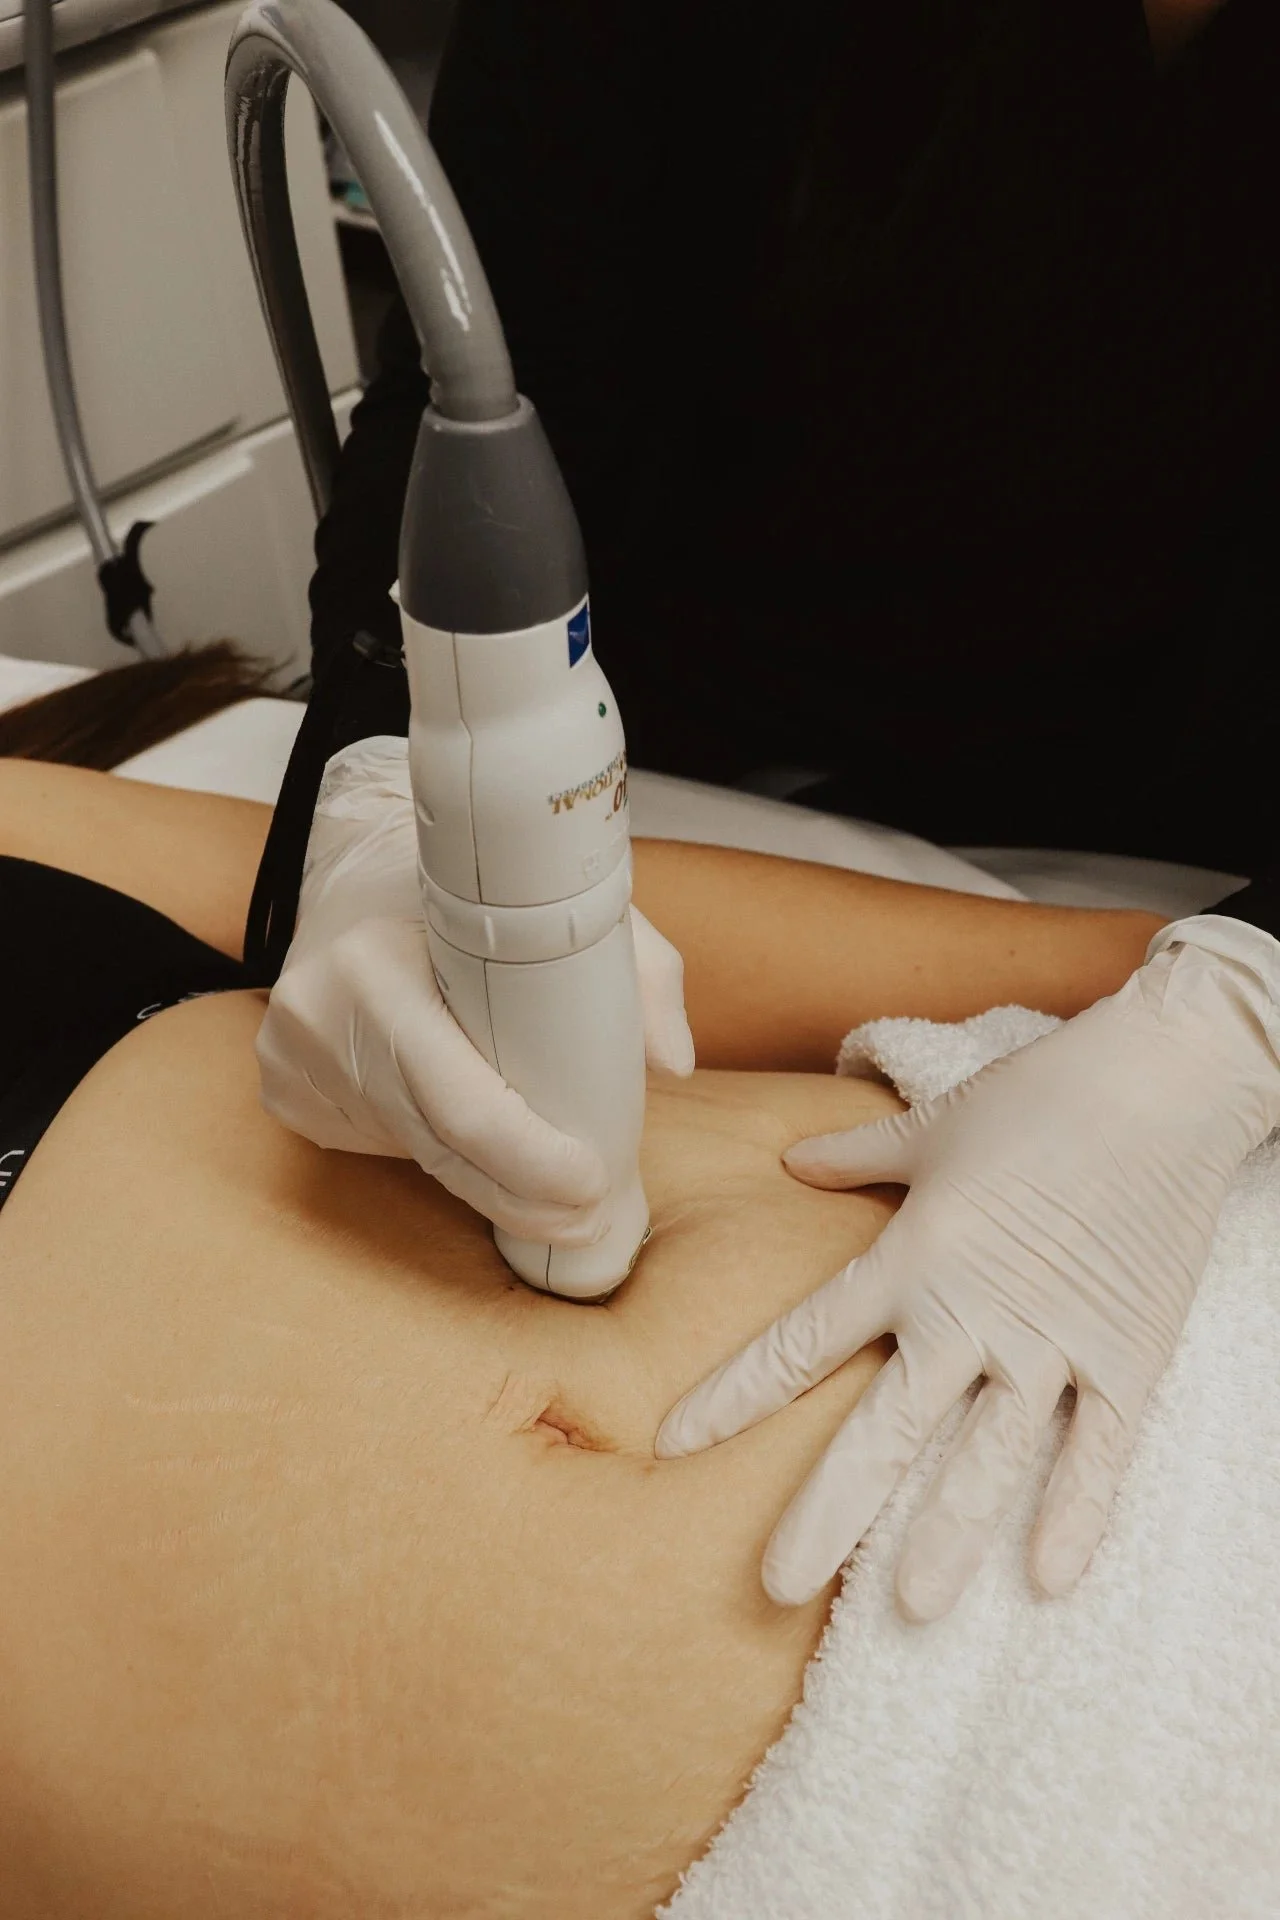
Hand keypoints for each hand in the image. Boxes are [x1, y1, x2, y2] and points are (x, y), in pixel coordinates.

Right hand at [256, 736, 693, 1241]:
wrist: (351, 861)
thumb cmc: (467, 881)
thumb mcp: (562, 895)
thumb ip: (634, 967)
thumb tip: (672, 1060)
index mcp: (375, 962)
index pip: (462, 1102)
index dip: (533, 1160)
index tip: (595, 1183)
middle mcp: (319, 1017)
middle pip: (440, 1146)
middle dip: (525, 1194)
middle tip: (596, 1217)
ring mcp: (293, 1061)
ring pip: (413, 1151)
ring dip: (489, 1187)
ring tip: (562, 1209)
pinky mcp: (288, 1090)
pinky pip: (380, 1141)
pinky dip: (441, 1158)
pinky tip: (487, 1169)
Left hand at [657, 918, 1279, 1618]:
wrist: (1162, 1083)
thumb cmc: (1038, 1094)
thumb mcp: (932, 1125)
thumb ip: (855, 1156)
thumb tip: (790, 1159)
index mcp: (911, 1258)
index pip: (802, 1340)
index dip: (735, 1395)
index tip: (675, 1443)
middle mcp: (970, 1312)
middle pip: (884, 1428)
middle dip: (828, 1509)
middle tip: (775, 1585)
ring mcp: (1052, 1340)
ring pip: (988, 1458)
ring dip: (947, 1535)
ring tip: (910, 1609)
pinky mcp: (1127, 1353)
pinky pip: (1100, 1450)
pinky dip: (1077, 1513)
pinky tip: (1047, 1580)